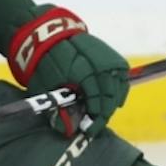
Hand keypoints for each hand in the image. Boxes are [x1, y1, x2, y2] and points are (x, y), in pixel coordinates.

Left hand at [5, 6, 129, 136]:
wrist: (48, 36)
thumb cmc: (44, 63)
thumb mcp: (44, 87)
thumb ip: (57, 107)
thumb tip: (67, 130)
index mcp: (82, 72)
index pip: (96, 101)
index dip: (94, 119)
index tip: (88, 130)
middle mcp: (99, 65)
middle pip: (109, 96)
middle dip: (103, 114)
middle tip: (95, 125)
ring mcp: (107, 58)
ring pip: (119, 87)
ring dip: (113, 103)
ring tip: (103, 114)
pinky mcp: (110, 55)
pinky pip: (122, 76)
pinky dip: (120, 89)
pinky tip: (115, 100)